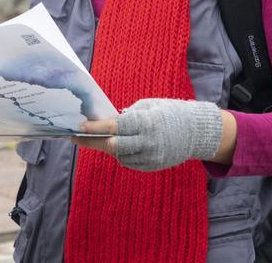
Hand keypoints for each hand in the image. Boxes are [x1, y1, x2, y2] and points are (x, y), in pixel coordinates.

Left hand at [71, 98, 224, 171]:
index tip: (78, 127)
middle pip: (112, 145)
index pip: (114, 127)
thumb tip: (107, 121)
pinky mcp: (152, 166)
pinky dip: (120, 154)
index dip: (94, 128)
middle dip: (91, 142)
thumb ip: (128, 114)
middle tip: (74, 138)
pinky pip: (129, 162)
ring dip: (105, 147)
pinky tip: (116, 146)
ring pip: (118, 155)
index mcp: (145, 122)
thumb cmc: (170, 113)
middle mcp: (147, 142)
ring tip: (94, 139)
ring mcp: (150, 157)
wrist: (197, 132)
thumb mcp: (149, 105)